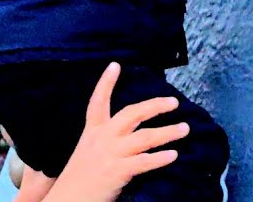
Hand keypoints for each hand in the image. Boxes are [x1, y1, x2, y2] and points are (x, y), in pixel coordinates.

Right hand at [41, 62, 189, 201]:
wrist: (67, 200)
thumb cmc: (79, 180)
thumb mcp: (88, 153)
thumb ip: (106, 142)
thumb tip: (128, 136)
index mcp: (92, 132)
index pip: (98, 102)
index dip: (105, 83)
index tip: (115, 65)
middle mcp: (101, 139)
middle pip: (131, 114)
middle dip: (154, 106)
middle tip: (174, 102)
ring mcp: (109, 154)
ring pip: (144, 137)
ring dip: (167, 132)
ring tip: (185, 129)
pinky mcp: (116, 172)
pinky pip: (143, 162)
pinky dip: (159, 158)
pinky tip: (174, 155)